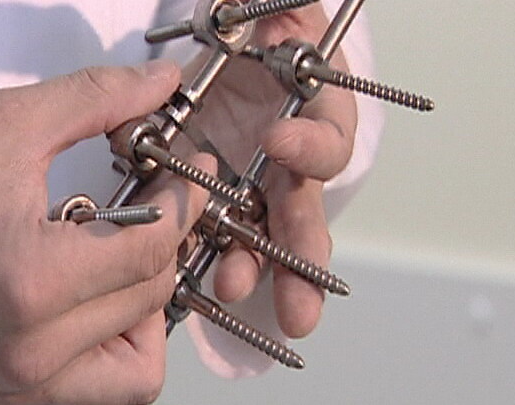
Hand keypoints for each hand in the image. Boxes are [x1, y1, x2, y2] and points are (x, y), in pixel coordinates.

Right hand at [0, 61, 213, 404]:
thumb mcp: (2, 128)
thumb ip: (94, 99)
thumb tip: (158, 83)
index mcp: (29, 281)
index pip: (153, 247)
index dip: (185, 204)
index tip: (191, 179)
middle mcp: (28, 350)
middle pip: (151, 296)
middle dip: (168, 241)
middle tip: (159, 204)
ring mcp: (18, 383)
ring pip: (139, 367)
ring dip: (149, 309)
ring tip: (125, 263)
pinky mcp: (7, 395)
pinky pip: (99, 392)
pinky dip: (118, 351)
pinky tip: (99, 303)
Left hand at [185, 3, 356, 337]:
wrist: (231, 54)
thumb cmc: (263, 37)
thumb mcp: (278, 14)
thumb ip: (286, 13)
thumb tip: (286, 8)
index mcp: (313, 120)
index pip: (326, 140)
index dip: (310, 145)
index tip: (280, 142)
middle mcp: (286, 165)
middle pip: (302, 215)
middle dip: (300, 257)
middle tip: (300, 303)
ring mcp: (250, 187)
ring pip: (259, 239)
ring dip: (251, 270)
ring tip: (232, 290)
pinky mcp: (210, 199)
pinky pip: (210, 235)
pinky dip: (201, 258)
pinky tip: (189, 282)